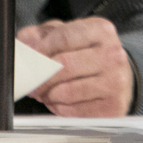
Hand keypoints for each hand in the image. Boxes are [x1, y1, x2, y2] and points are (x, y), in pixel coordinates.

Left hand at [16, 17, 133, 116]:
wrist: (118, 78)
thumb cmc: (89, 56)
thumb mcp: (68, 36)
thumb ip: (42, 35)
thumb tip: (23, 43)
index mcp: (102, 30)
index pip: (63, 37)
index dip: (40, 49)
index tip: (28, 57)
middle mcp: (113, 54)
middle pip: (63, 64)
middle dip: (39, 75)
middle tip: (30, 81)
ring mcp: (115, 82)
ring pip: (66, 91)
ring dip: (47, 94)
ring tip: (45, 92)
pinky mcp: (112, 107)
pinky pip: (73, 111)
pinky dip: (59, 108)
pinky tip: (60, 102)